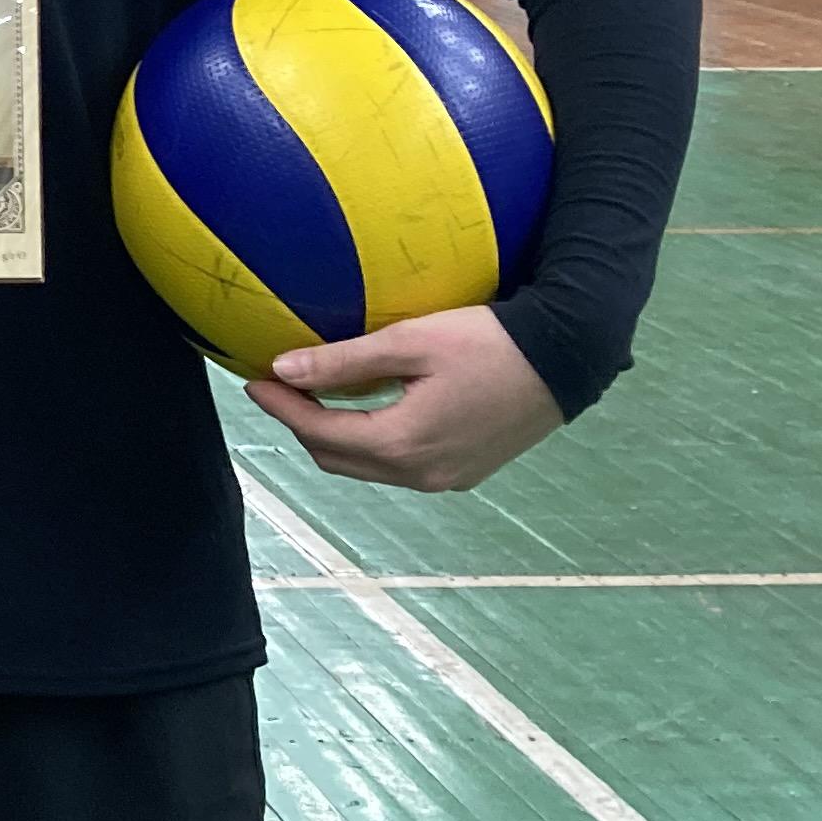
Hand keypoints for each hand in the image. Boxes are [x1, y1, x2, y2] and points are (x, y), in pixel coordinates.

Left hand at [243, 305, 565, 493]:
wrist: (568, 358)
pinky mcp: (465, 472)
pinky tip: (366, 411)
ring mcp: (445, 479)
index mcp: (402, 444)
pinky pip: (399, 466)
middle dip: (301, 425)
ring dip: (336, 437)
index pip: (319, 432)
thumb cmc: (489, 341)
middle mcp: (420, 474)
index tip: (253, 380)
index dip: (281, 407)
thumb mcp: (411, 341)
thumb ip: (343, 361)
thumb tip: (282, 369)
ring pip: (368, 467)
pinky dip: (371, 444)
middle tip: (278, 388)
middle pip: (338, 459)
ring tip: (313, 398)